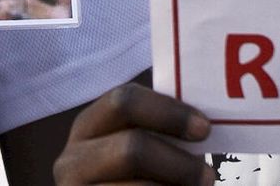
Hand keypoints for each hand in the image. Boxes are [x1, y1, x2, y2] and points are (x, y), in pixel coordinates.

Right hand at [53, 82, 213, 185]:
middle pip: (131, 149)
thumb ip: (156, 134)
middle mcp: (72, 161)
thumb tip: (202, 125)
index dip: (168, 112)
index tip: (204, 129)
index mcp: (88, 128)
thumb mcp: (135, 150)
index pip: (123, 101)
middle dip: (178, 163)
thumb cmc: (135, 179)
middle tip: (208, 176)